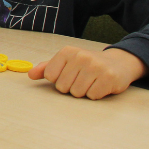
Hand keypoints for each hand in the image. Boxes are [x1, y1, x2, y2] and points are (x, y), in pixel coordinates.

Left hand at [28, 46, 147, 98]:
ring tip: (91, 82)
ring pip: (77, 93)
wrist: (118, 63)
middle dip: (71, 87)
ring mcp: (96, 67)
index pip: (50, 76)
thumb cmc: (87, 64)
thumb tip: (30, 74)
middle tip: (82, 79)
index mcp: (67, 52)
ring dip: (83, 92)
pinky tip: (100, 85)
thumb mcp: (67, 61)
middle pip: (63, 87)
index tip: (68, 75)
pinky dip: (95, 94)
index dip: (58, 80)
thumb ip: (47, 68)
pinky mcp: (109, 78)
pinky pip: (92, 96)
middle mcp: (81, 56)